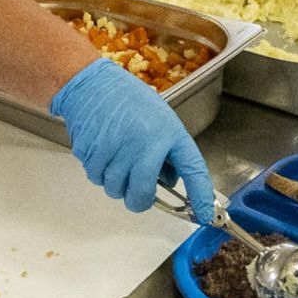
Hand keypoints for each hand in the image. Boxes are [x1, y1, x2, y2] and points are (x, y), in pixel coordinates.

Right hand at [50, 58, 215, 219]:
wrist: (92, 84)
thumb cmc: (127, 99)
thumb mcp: (159, 118)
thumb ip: (167, 151)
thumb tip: (169, 182)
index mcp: (168, 132)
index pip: (193, 168)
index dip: (201, 195)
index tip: (205, 214)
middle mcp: (145, 142)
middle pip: (142, 194)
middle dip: (140, 200)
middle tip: (138, 194)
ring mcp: (117, 148)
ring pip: (116, 190)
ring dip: (117, 184)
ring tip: (117, 159)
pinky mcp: (93, 152)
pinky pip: (97, 178)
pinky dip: (99, 173)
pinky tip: (103, 151)